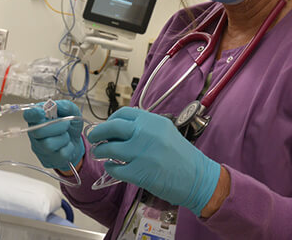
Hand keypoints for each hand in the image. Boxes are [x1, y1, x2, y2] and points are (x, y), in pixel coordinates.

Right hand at [23, 100, 84, 171]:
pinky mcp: (46, 160)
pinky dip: (69, 148)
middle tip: (66, 124)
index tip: (41, 112)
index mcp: (38, 119)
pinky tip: (67, 146)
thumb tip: (57, 105)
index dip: (32, 114)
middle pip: (39, 131)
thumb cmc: (70, 126)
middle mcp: (34, 133)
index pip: (28, 115)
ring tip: (66, 136)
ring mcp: (39, 148)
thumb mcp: (72, 111)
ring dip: (64, 138)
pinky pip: (60, 155)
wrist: (77, 143)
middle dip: (58, 126)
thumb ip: (65, 106)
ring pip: (49, 144)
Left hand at [87, 107, 220, 215]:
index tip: (106, 126)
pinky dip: (110, 167)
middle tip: (93, 137)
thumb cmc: (182, 156)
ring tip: (100, 153)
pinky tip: (112, 167)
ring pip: (109, 148)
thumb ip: (144, 127)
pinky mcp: (139, 173)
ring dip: (100, 150)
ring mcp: (141, 153)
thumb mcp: (165, 131)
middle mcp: (146, 134)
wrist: (198, 178)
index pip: (122, 114)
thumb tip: (118, 128)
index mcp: (153, 121)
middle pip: (111, 128)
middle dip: (97, 132)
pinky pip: (114, 168)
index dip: (110, 120)